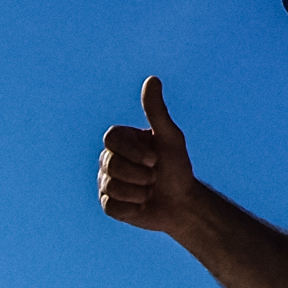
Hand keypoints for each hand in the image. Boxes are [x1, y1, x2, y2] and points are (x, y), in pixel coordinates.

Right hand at [98, 77, 200, 233]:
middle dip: (140, 175)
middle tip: (154, 176)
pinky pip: (111, 206)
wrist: (182, 203)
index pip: (111, 139)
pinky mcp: (108, 204)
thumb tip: (152, 79)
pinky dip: (132, 208)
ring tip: (149, 191)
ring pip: (111, 187)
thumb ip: (156, 111)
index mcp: (121, 142)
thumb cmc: (177, 168)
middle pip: (110, 165)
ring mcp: (105, 182)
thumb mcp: (170, 138)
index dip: (133, 152)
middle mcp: (109, 160)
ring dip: (139, 193)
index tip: (154, 159)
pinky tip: (141, 205)